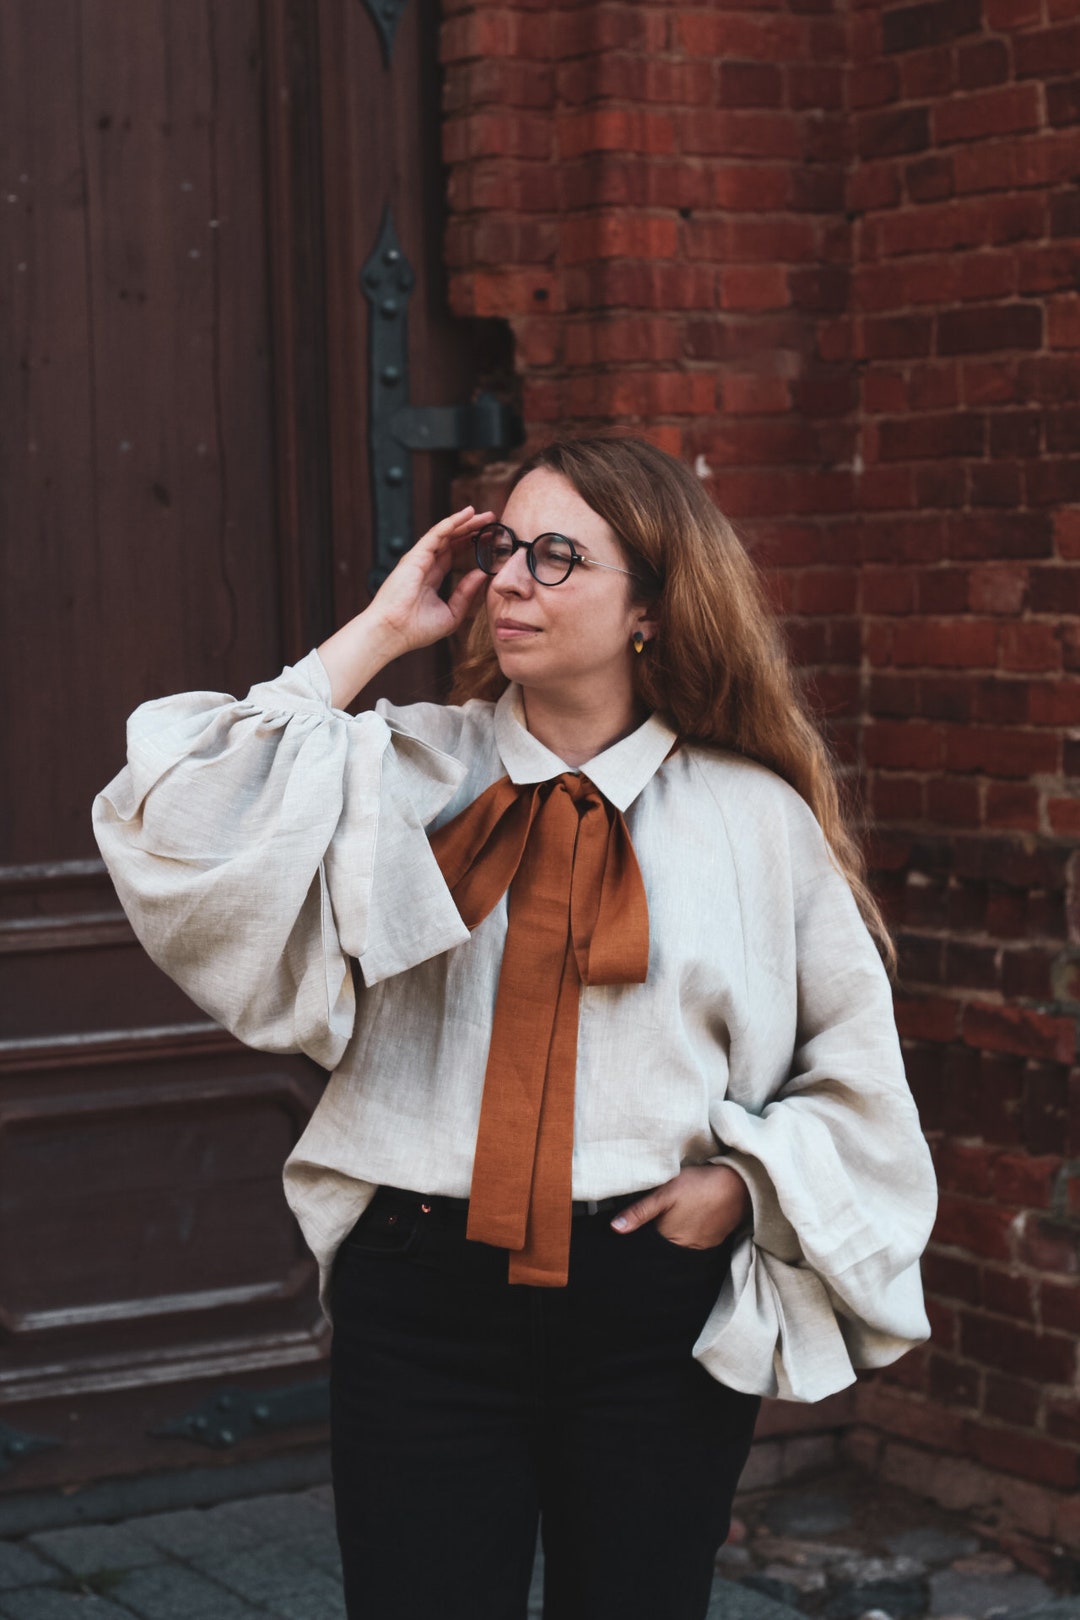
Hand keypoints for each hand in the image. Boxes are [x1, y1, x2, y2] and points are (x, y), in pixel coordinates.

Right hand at [318, 505, 494, 706]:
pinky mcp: (415, 556)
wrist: (394, 633)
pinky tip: (467, 514)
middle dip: (471, 529)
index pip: (452, 554)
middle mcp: (424, 565)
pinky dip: (452, 522)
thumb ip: (467, 593)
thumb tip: (483, 573)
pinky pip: (436, 534)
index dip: (470, 544)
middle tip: (492, 519)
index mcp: (431, 578)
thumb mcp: (452, 613)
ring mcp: (419, 559)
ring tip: (486, 515)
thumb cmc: (416, 629)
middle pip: (451, 540)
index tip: (489, 537)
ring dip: (465, 522)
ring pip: (445, 533)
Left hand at [610, 1165, 750, 1249]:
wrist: (738, 1184)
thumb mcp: (665, 1192)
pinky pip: (697, 1241)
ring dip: (676, 1234)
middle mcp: (687, 1249)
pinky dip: (691, 1232)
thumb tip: (615, 1228)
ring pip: (681, 1244)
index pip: (649, 1246)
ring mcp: (704, 1246)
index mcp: (671, 1240)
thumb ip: (640, 1211)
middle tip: (659, 1218)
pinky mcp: (716, 1239)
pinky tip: (691, 1217)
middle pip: (665, 1247)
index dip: (642, 1237)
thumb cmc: (699, 1185)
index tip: (640, 1227)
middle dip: (658, 1237)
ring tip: (676, 1216)